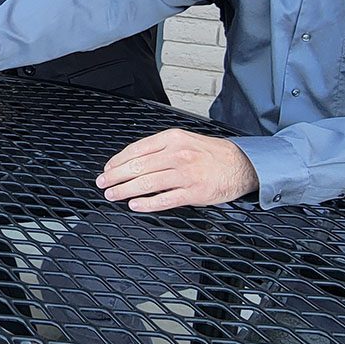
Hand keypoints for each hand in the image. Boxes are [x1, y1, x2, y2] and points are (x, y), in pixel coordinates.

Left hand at [96, 129, 258, 212]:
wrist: (241, 164)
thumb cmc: (210, 153)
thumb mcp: (183, 140)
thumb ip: (159, 148)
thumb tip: (131, 160)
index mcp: (172, 138)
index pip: (137, 149)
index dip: (118, 160)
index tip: (107, 168)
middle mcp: (178, 154)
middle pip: (138, 166)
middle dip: (115, 176)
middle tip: (103, 183)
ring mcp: (186, 174)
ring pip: (147, 183)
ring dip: (125, 190)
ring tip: (113, 195)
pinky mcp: (194, 192)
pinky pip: (165, 199)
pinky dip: (147, 204)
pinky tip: (135, 205)